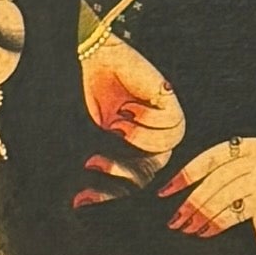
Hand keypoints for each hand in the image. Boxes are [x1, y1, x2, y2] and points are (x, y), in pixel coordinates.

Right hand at [79, 32, 188, 179]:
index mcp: (138, 142)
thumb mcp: (96, 129)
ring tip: (116, 122)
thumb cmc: (92, 90)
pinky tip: (129, 107)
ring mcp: (163, 113)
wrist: (93, 57)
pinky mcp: (168, 96)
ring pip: (168, 146)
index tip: (83, 198)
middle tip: (95, 164)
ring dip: (138, 139)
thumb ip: (107, 154)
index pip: (138, 177)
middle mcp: (153, 130)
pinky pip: (172, 124)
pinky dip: (147, 120)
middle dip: (124, 173)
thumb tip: (87, 193)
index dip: (114, 192)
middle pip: (155, 167)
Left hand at [166, 135, 255, 254]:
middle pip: (216, 173)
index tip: (168, 188)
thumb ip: (246, 174)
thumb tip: (202, 179)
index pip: (220, 153)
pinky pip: (229, 209)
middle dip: (189, 195)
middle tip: (171, 215)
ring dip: (197, 212)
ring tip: (183, 228)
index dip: (190, 171)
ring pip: (219, 192)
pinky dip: (213, 222)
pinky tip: (202, 233)